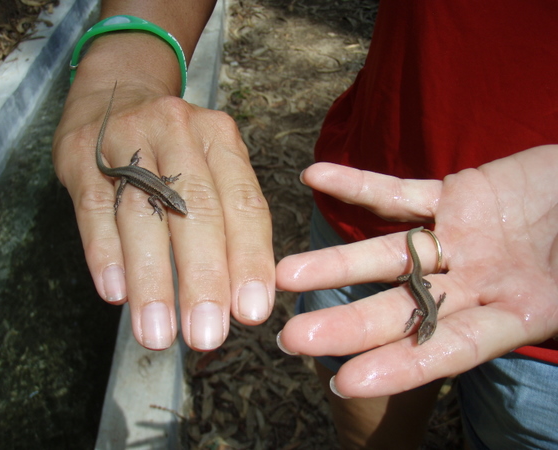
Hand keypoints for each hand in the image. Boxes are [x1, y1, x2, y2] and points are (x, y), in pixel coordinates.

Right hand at [53, 80, 273, 351]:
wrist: (117, 92)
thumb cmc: (176, 149)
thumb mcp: (213, 165)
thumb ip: (229, 219)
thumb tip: (242, 296)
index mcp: (221, 139)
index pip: (245, 204)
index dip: (250, 260)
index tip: (251, 312)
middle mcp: (180, 133)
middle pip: (195, 211)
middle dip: (203, 279)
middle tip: (207, 334)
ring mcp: (128, 139)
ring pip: (143, 215)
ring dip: (152, 280)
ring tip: (157, 332)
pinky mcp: (83, 155)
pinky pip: (96, 210)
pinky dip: (106, 253)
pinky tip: (115, 293)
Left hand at [276, 145, 557, 397]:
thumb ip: (555, 304)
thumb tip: (544, 323)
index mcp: (513, 315)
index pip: (448, 347)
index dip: (400, 367)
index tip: (344, 382)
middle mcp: (475, 283)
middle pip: (401, 307)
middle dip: (348, 323)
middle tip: (291, 338)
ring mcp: (459, 238)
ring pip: (388, 253)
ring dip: (335, 261)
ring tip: (286, 274)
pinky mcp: (453, 194)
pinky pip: (398, 190)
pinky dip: (357, 184)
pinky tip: (314, 176)